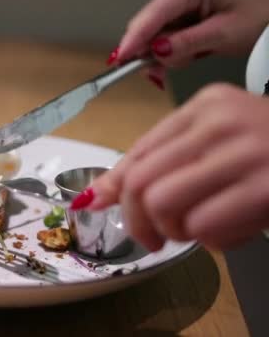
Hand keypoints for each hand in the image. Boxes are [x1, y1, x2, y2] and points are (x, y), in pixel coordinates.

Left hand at [80, 83, 268, 250]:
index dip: (112, 187)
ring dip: (174, 232)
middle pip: (141, 182)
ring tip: (197, 230)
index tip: (97, 206)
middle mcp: (222, 123)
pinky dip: (210, 241)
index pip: (138, 152)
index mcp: (205, 108)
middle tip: (154, 236)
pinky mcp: (268, 186)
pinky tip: (229, 231)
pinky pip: (205, 228)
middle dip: (139, 221)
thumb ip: (160, 162)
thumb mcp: (215, 142)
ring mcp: (247, 153)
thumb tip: (99, 194)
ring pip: (165, 205)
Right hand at [106, 0, 268, 87]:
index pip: (153, 14)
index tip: (120, 59)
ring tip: (196, 54)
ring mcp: (184, 3)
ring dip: (169, 52)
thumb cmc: (264, 10)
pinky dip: (176, 49)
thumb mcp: (226, 32)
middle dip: (152, 50)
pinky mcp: (187, 13)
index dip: (134, 39)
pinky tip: (193, 50)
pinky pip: (169, 34)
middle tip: (159, 73)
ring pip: (158, 33)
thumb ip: (188, 43)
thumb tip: (157, 51)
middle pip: (150, 25)